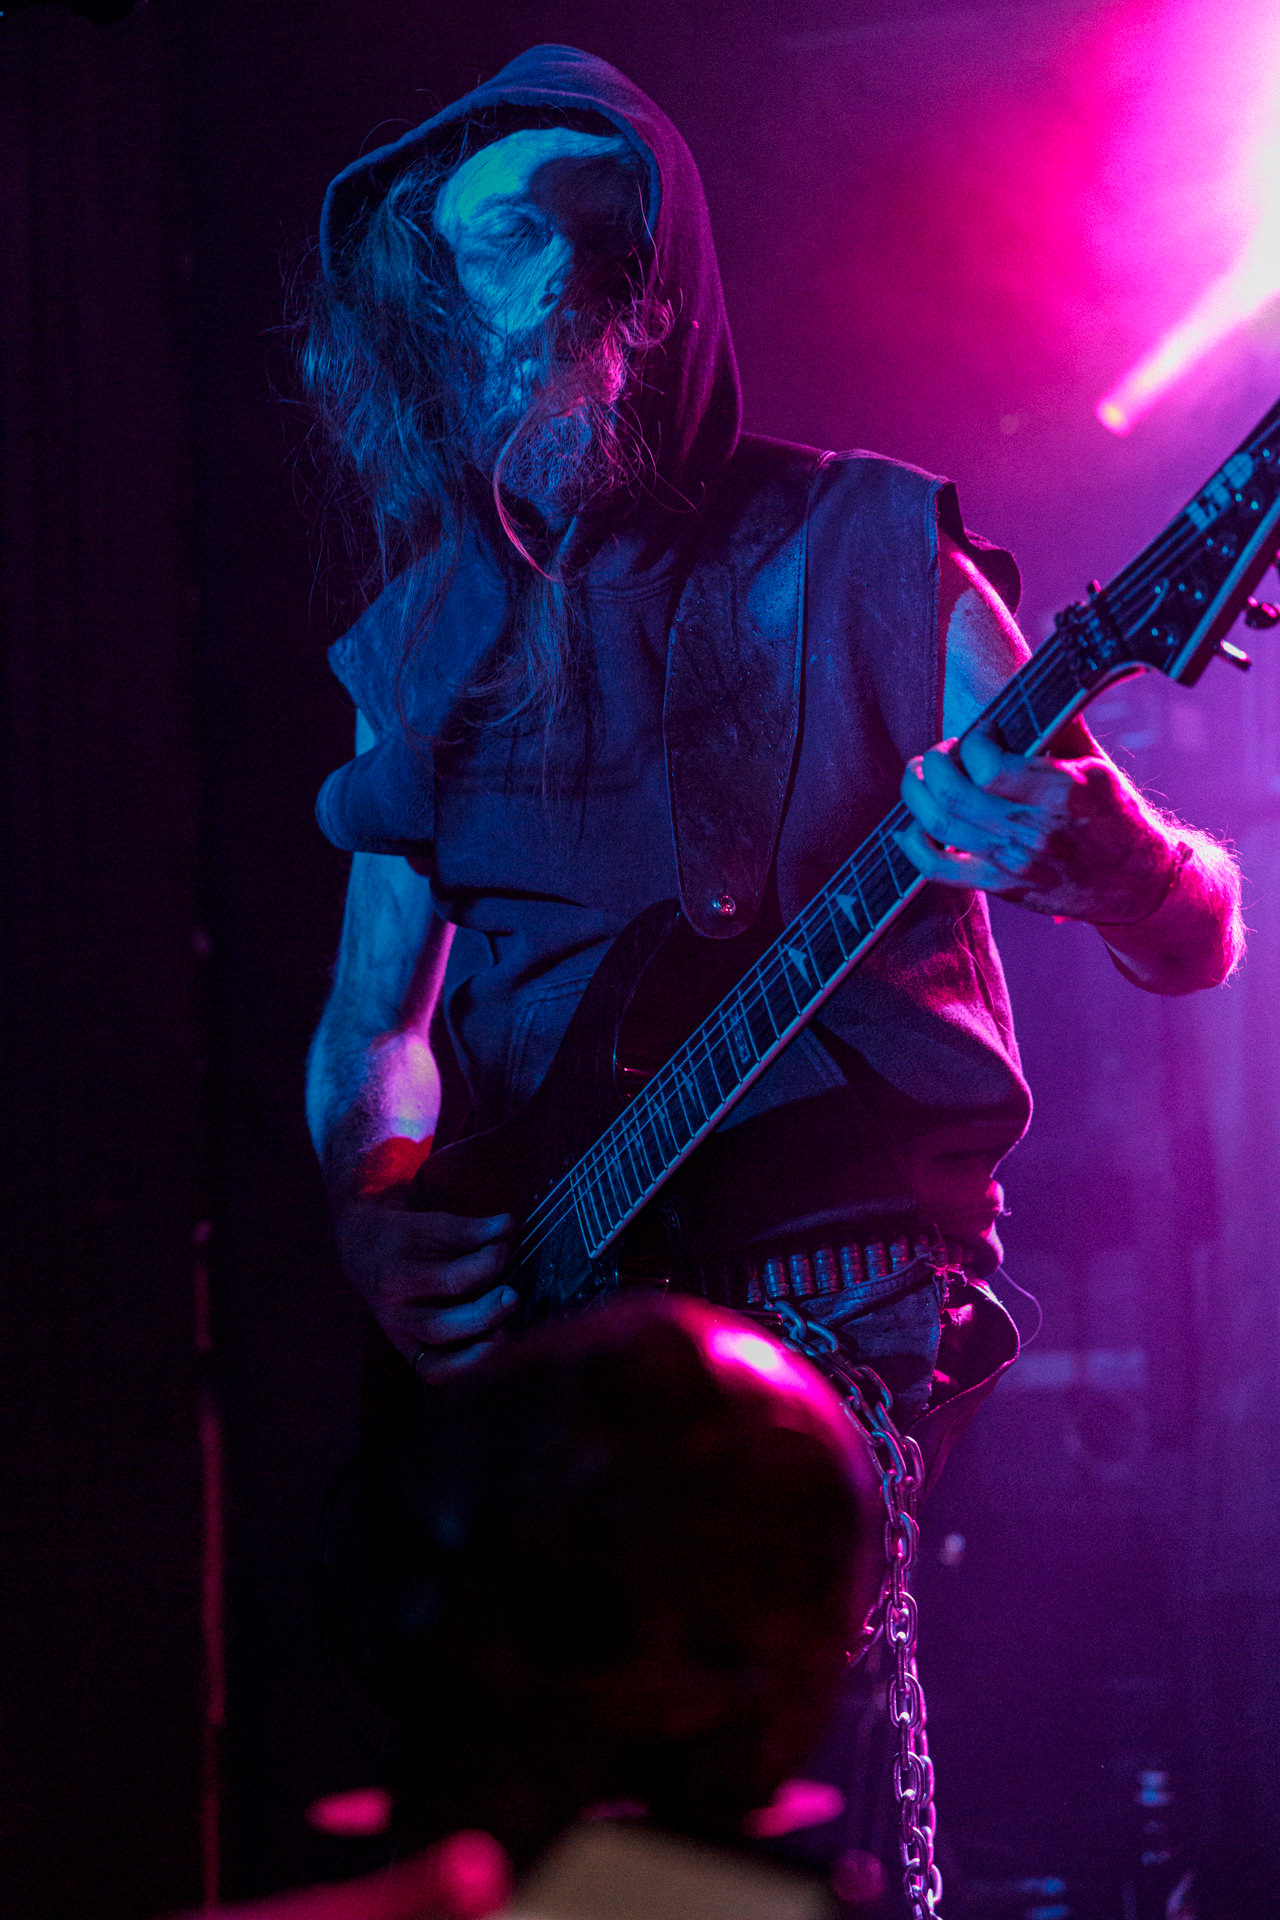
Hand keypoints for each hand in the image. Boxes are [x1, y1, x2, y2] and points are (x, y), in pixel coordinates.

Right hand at [333, 1197, 517, 1382]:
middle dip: (484, 1315)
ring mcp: (401, 1340)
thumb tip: (509, 1225)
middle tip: (512, 1295)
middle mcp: (394, 1316)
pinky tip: (490, 1343)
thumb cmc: (404, 1239)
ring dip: (477, 1353)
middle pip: (440, 1327)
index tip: (504, 1247)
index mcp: (395, 1278)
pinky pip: (439, 1374)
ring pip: (438, 1366)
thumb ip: (471, 1229)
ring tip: (504, 1330)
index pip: (448, 1279)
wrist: (364, 1254)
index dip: (486, 1264)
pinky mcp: (412, 1354)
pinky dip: (466, 1367)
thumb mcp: (432, 1225)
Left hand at [896, 727, 1173, 921]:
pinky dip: (914, 845)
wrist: (1136, 881)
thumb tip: (1025, 685)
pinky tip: (911, 827)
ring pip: (939, 827)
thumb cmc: (1115, 815)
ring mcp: (1014, 862)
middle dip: (933, 764)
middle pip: (953, 795)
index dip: (972, 741)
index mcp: (1060, 792)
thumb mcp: (1095, 766)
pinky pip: (939, 869)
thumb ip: (1057, 732)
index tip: (980, 733)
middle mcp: (1033, 830)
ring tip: (919, 776)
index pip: (987, 765)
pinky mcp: (1001, 886)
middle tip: (939, 754)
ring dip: (917, 794)